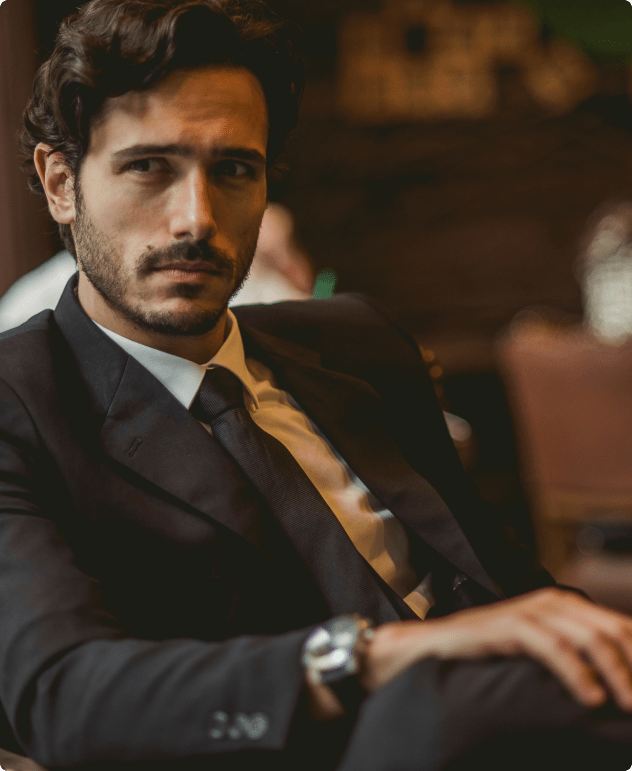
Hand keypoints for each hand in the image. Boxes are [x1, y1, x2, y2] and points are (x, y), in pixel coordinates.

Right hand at [361, 587, 631, 711]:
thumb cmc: (488, 655)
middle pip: (613, 629)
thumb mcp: (539, 655)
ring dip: (616, 672)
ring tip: (627, 704)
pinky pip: (551, 646)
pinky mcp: (507, 625)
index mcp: (565, 606)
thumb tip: (615, 683)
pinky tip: (590, 697)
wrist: (433, 647)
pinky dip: (576, 671)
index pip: (621, 626)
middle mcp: (553, 602)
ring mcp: (529, 611)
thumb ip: (574, 658)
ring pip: (588, 636)